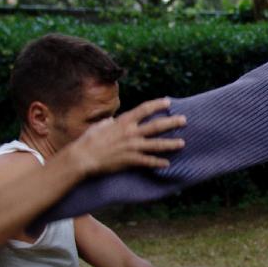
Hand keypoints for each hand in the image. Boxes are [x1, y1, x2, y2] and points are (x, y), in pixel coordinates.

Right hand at [70, 98, 185, 175]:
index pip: (144, 109)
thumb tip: (115, 120)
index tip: (168, 102)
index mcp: (123, 121)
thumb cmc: (89, 140)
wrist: (83, 157)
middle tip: (184, 120)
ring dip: (171, 144)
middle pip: (156, 126)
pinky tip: (167, 164)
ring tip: (182, 143)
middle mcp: (130, 132)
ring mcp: (132, 147)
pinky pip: (148, 161)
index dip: (157, 104)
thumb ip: (111, 122)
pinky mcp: (131, 160)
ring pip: (157, 144)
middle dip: (172, 122)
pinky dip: (158, 163)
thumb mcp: (101, 126)